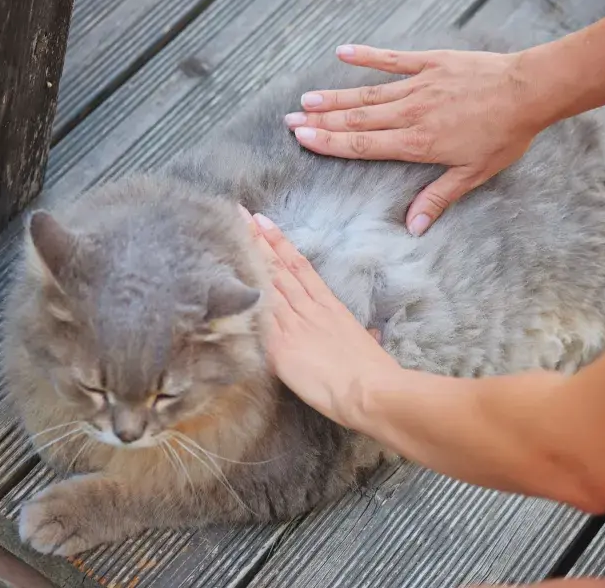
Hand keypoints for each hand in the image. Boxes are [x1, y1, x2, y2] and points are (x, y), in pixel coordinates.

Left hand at [239, 206, 400, 427]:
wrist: (369, 389)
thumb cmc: (375, 372)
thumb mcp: (369, 347)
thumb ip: (364, 337)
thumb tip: (370, 337)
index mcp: (331, 307)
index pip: (301, 267)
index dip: (281, 243)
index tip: (265, 223)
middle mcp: (309, 309)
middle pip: (278, 267)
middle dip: (258, 240)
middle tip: (240, 216)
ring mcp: (293, 325)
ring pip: (267, 284)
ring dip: (249, 259)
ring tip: (233, 235)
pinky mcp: (280, 346)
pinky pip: (258, 317)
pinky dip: (244, 297)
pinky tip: (229, 281)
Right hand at [284, 44, 551, 235]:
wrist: (528, 91)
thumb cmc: (504, 134)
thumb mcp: (473, 173)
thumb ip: (438, 197)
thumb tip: (413, 227)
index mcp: (417, 143)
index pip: (363, 145)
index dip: (329, 143)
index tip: (303, 138)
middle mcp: (410, 113)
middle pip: (357, 119)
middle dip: (321, 121)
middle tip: (290, 120)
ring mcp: (419, 85)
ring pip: (368, 93)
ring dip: (336, 97)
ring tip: (307, 98)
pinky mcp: (431, 63)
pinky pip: (393, 59)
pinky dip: (368, 56)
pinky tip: (344, 53)